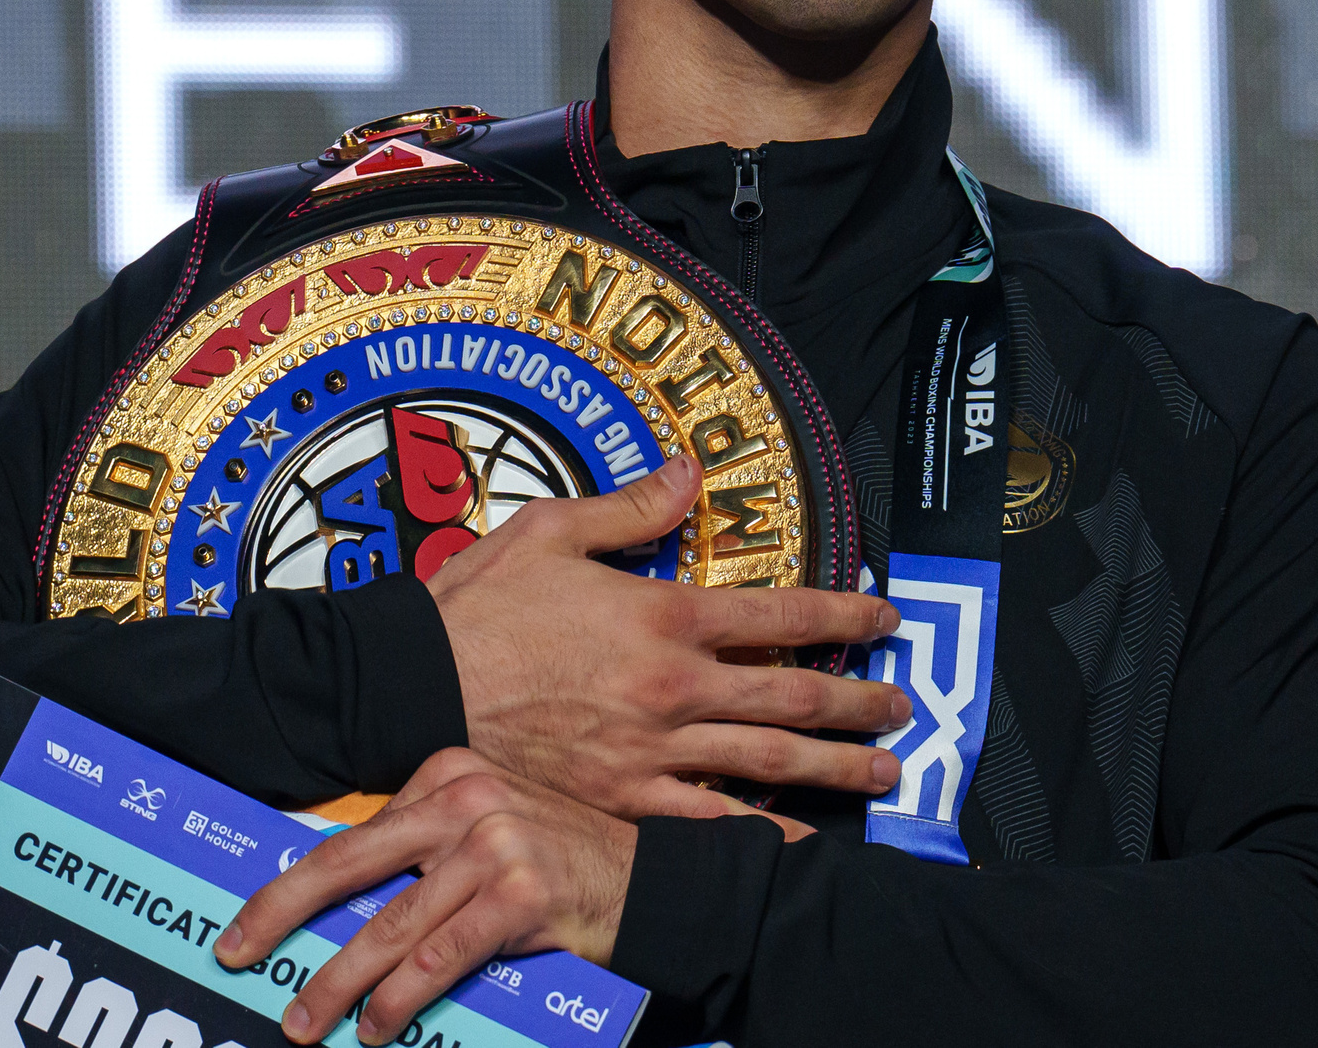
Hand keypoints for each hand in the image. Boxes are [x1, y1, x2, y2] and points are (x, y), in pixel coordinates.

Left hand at [216, 749, 640, 1045]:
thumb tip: (339, 901)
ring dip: (337, 982)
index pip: (352, 836)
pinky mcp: (519, 895)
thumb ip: (425, 851)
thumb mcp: (489, 832)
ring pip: (390, 926)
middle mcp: (465, 800)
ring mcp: (493, 845)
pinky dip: (399, 1000)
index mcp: (447, 775)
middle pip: (348, 863)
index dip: (291, 883)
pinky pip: (438, 958)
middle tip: (234, 953)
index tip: (247, 921)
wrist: (652, 883)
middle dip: (280, 914)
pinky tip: (375, 1028)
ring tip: (303, 1020)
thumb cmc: (560, 864)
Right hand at [426, 455, 909, 817]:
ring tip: (883, 773)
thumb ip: (631, 506)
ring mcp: (652, 750)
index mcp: (665, 613)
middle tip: (905, 706)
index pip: (781, 614)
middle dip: (860, 702)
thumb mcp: (551, 529)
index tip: (884, 618)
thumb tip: (689, 472)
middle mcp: (674, 686)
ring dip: (836, 768)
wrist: (412, 687)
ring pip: (769, 761)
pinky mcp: (621, 799)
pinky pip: (706, 824)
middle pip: (794, 695)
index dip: (844, 615)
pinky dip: (760, 835)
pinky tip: (800, 844)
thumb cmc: (477, 604)